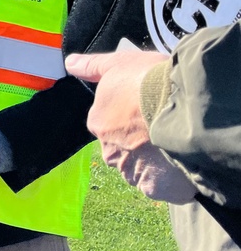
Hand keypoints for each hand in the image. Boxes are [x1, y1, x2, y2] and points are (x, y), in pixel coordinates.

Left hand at [66, 51, 197, 203]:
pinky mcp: (154, 187)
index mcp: (98, 122)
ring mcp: (131, 171)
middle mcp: (109, 150)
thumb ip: (92, 67)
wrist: (180, 105)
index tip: (146, 110)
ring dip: (155, 162)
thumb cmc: (147, 81)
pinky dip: (171, 180)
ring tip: (174, 144)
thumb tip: (69, 64)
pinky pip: (161, 187)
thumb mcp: (117, 64)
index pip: (110, 124)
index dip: (130, 117)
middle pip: (124, 149)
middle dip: (140, 142)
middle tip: (162, 126)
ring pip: (142, 169)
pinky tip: (181, 164)